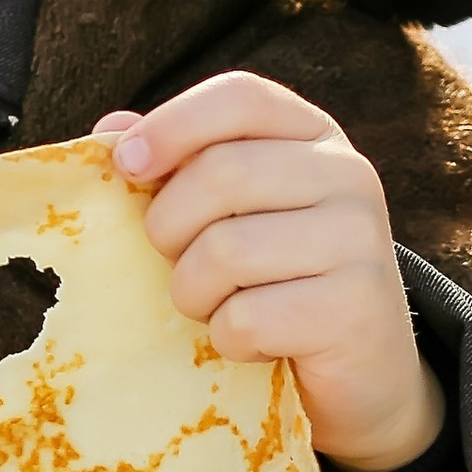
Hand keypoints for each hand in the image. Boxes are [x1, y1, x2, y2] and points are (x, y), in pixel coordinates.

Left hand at [99, 74, 442, 471]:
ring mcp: (360, 241)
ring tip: (217, 306)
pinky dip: (228, 339)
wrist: (362, 375)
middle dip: (169, 227)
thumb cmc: (277, 282)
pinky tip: (254, 343)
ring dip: (194, 293)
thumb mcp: (231, 214)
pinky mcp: (354, 311)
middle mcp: (348, 176)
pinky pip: (246, 318)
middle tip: (176, 261)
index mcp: (314, 137)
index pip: (240, 96)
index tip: (128, 166)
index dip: (173, 123)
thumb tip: (109, 132)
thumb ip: (177, 167)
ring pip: (225, 251)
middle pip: (221, 173)